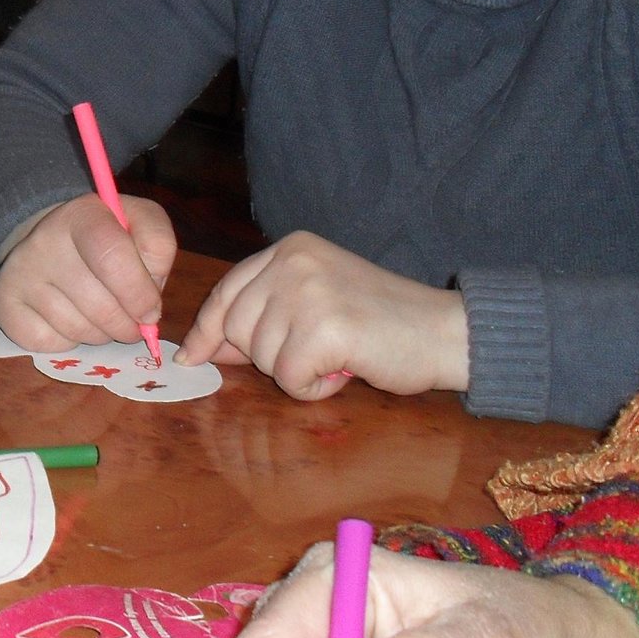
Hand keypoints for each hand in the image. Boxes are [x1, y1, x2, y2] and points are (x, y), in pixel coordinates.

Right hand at [0, 194, 176, 350]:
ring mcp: (19, 273)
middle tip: (133, 322)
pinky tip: (70, 320)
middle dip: (127, 325)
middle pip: (100, 306)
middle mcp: (43, 241)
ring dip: (101, 334)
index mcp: (82, 215)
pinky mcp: (3, 304)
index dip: (139, 293)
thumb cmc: (105, 236)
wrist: (49, 239)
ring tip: (102, 316)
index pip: (112, 256)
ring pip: (78, 330)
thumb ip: (157, 247)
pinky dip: (70, 342)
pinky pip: (52, 344)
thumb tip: (149, 303)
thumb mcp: (138, 223)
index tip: (151, 312)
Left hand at [176, 233, 466, 401]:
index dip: (208, 330)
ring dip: (296, 371)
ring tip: (337, 356)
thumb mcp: (315, 303)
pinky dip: (313, 388)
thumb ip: (262, 316)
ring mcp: (309, 291)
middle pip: (235, 327)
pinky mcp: (325, 328)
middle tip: (315, 352)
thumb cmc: (381, 323)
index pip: (226, 293)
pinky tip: (345, 370)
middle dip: (266, 355)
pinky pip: (289, 378)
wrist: (445, 331)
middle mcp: (294, 261)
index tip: (193, 356)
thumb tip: (203, 349)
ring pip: (260, 355)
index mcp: (289, 249)